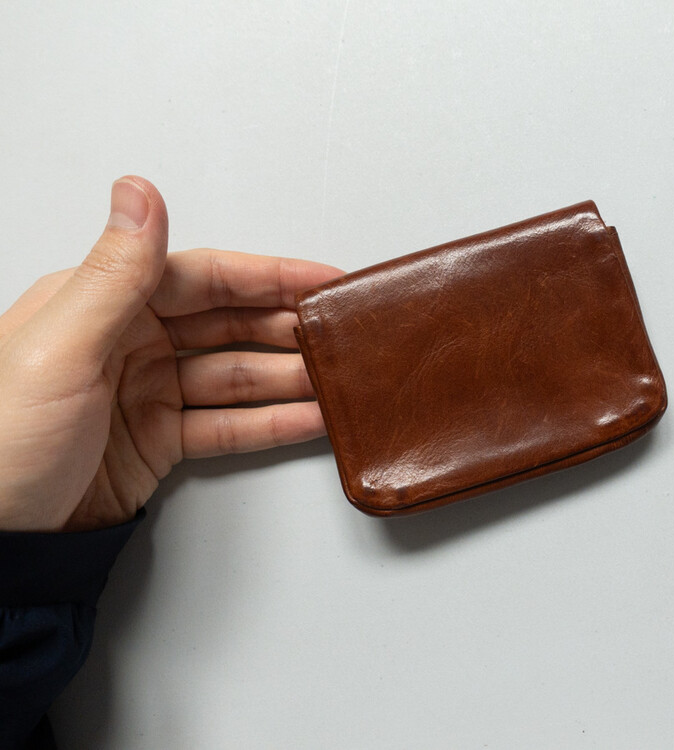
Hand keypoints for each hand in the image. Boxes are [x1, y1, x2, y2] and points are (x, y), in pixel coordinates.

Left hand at [0, 177, 342, 531]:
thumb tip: (141, 191)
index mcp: (101, 304)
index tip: (323, 279)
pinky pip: (228, 425)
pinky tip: (309, 418)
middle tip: (342, 334)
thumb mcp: (60, 350)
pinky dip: (271, 423)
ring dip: (289, 378)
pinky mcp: (159, 441)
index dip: (269, 276)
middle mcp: (128, 341)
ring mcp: (146, 393)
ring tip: (339, 379)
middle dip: (288, 328)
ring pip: (236, 375)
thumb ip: (115, 275)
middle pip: (228, 324)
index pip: (203, 277)